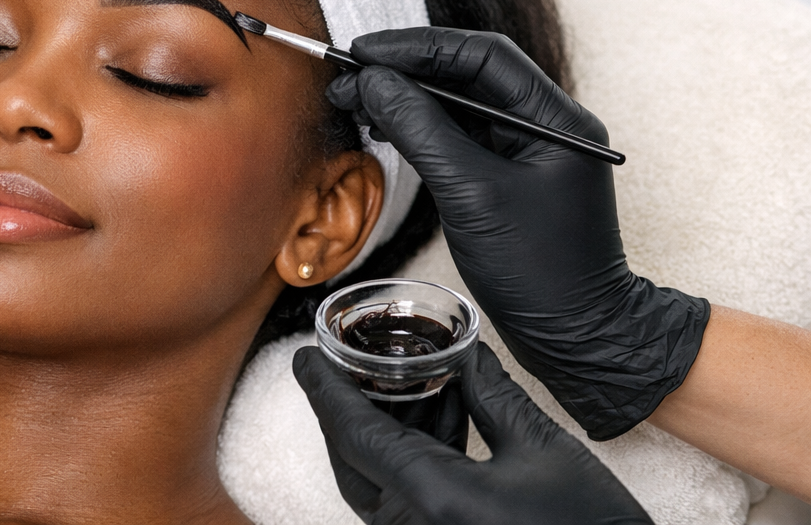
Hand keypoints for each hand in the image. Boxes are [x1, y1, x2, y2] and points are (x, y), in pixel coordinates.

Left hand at [293, 344, 653, 524]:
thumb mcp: (544, 449)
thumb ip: (490, 394)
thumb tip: (464, 351)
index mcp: (432, 498)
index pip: (353, 433)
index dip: (323, 389)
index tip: (305, 355)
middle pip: (354, 459)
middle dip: (348, 406)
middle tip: (347, 360)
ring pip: (376, 479)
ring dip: (383, 429)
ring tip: (406, 378)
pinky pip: (402, 498)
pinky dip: (408, 457)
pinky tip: (437, 416)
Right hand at [326, 28, 708, 438]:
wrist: (580, 340)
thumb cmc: (540, 272)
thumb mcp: (471, 194)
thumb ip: (421, 130)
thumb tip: (374, 82)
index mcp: (556, 119)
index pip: (481, 54)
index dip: (416, 46)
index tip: (362, 52)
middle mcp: (546, 125)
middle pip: (467, 73)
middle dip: (404, 70)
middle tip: (347, 77)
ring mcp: (528, 151)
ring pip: (459, 103)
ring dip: (406, 98)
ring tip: (354, 101)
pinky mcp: (509, 177)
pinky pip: (459, 135)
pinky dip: (419, 127)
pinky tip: (384, 129)